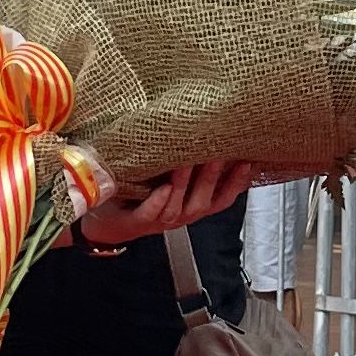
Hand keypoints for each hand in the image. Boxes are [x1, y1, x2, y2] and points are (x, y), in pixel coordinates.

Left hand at [77, 157, 262, 244]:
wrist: (108, 221)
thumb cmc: (142, 196)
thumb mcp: (171, 180)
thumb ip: (190, 164)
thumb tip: (208, 133)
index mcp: (192, 206)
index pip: (223, 198)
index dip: (237, 182)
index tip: (248, 161)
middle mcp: (181, 215)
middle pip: (204, 201)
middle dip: (213, 176)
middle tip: (219, 152)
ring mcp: (160, 220)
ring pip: (179, 206)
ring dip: (185, 183)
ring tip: (188, 161)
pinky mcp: (136, 221)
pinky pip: (151, 212)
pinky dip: (158, 202)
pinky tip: (164, 188)